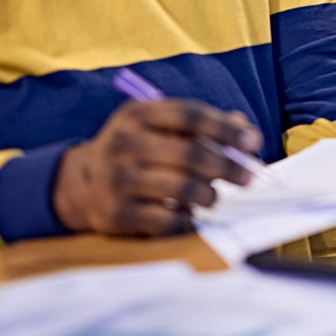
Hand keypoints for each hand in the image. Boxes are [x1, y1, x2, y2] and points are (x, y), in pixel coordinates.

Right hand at [53, 99, 261, 236]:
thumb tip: (248, 136)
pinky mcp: (117, 215)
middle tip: (248, 178)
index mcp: (136, 114)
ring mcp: (117, 180)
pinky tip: (189, 215)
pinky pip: (169, 221)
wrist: (82, 184)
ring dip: (209, 195)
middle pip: (190, 154)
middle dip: (227, 167)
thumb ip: (203, 127)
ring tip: (212, 197)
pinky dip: (189, 219)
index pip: (189, 115)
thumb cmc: (138, 151)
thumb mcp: (159, 128)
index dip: (225, 128)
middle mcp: (123, 144)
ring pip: (183, 189)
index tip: (253, 142)